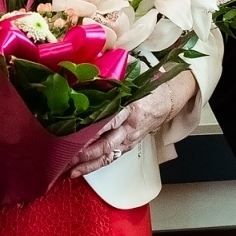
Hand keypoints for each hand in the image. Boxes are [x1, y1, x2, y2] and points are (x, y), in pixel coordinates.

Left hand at [71, 71, 197, 177]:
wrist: (168, 100)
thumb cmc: (150, 88)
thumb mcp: (135, 77)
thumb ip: (115, 73)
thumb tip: (94, 65)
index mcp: (131, 108)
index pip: (110, 121)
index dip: (94, 130)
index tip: (76, 134)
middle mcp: (130, 127)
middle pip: (106, 143)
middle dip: (86, 152)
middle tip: (67, 156)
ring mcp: (129, 139)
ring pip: (107, 156)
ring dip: (88, 164)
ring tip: (70, 169)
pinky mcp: (128, 146)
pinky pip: (111, 159)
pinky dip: (95, 166)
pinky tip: (81, 170)